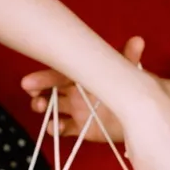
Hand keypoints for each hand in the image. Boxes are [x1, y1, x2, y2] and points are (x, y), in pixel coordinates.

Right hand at [21, 35, 148, 142]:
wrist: (141, 111)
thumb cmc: (130, 86)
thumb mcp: (127, 71)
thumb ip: (128, 57)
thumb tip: (138, 41)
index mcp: (81, 76)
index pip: (58, 75)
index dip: (43, 79)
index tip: (29, 82)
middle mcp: (75, 92)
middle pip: (50, 91)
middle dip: (37, 93)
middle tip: (34, 97)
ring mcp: (77, 110)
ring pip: (53, 109)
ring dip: (44, 109)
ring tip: (42, 109)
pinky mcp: (82, 128)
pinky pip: (64, 129)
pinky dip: (57, 129)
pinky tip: (56, 128)